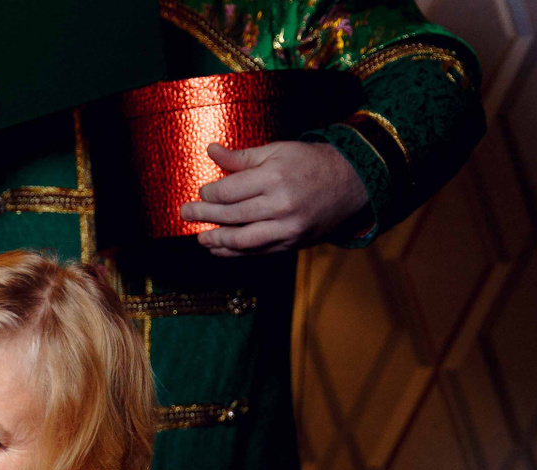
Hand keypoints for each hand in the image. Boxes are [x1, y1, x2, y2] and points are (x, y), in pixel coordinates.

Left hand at [178, 141, 367, 255]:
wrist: (351, 183)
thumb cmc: (311, 162)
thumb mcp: (278, 151)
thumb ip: (242, 157)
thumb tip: (210, 150)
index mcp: (274, 177)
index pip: (228, 191)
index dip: (209, 194)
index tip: (200, 192)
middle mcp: (280, 205)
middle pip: (230, 216)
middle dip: (203, 216)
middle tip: (184, 214)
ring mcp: (287, 228)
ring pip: (241, 240)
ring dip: (216, 241)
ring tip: (200, 237)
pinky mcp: (292, 243)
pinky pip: (256, 252)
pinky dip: (234, 252)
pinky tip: (220, 249)